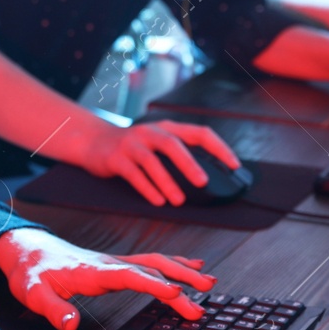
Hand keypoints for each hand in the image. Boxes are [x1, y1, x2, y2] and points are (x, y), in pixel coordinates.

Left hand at [0, 227, 214, 329]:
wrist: (28, 250)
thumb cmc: (31, 272)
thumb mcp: (33, 294)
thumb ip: (54, 310)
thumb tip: (71, 325)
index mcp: (92, 271)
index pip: (129, 276)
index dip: (154, 284)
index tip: (177, 293)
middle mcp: (109, 263)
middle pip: (151, 267)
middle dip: (180, 278)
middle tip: (206, 290)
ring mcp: (115, 263)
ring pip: (155, 264)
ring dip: (182, 271)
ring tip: (208, 282)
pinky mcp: (116, 266)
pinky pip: (150, 264)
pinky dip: (172, 265)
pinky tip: (188, 268)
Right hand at [76, 119, 239, 205]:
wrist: (94, 141)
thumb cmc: (133, 147)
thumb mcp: (157, 142)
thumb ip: (179, 153)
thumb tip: (208, 176)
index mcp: (168, 128)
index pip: (199, 133)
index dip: (219, 148)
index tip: (234, 165)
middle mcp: (151, 133)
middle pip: (173, 145)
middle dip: (189, 164)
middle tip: (203, 182)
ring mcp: (132, 144)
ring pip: (152, 162)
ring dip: (167, 182)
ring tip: (178, 200)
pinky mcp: (117, 159)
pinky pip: (134, 174)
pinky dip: (147, 189)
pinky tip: (157, 201)